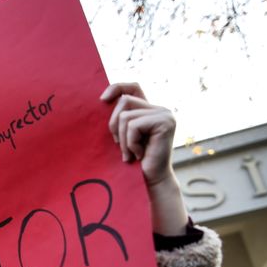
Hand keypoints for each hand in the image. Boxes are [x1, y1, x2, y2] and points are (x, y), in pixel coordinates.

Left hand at [101, 83, 187, 235]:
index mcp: (149, 109)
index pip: (132, 87)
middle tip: (120, 146)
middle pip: (124, 101)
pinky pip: (133, 126)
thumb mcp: (122, 136)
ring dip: (123, 139)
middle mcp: (159, 108)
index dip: (117, 87)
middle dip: (114, 124)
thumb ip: (119, 119)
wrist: (150, 180)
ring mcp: (164, 114)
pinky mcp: (165, 122)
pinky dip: (130, 143)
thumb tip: (101, 101)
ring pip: (126, 116)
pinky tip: (139, 154)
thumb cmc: (133, 161)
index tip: (102, 100)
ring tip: (131, 153)